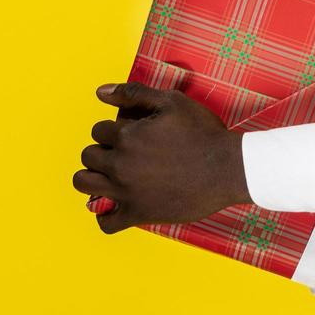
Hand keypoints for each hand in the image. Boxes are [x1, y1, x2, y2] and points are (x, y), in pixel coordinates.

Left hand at [74, 82, 252, 233]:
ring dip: (92, 178)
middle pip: (88, 156)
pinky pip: (106, 222)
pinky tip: (117, 205)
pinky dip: (105, 215)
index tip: (130, 135)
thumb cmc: (204, 133)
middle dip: (102, 151)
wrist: (229, 168)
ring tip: (110, 176)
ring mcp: (127, 191)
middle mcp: (120, 164)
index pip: (98, 131)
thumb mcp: (173, 102)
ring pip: (84, 185)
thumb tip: (100, 91)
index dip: (112, 131)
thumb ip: (134, 93)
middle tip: (124, 154)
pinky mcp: (139, 213)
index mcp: (127, 136)